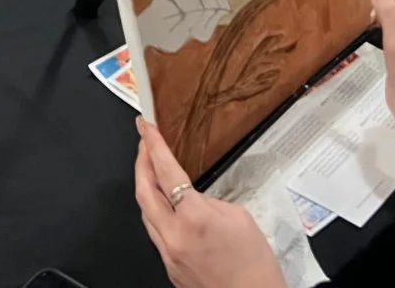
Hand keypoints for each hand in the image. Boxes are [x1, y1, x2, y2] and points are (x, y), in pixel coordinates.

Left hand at [134, 118, 285, 287]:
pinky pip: (155, 231)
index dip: (154, 147)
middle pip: (144, 192)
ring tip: (150, 167)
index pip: (167, 173)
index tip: (147, 129)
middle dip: (140, 163)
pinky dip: (155, 210)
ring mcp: (168, 253)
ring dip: (145, 186)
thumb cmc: (253, 264)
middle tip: (143, 142)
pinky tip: (164, 202)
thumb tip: (196, 199)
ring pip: (145, 212)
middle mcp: (174, 236)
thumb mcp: (240, 217)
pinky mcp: (168, 265)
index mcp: (195, 218)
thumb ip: (212, 202)